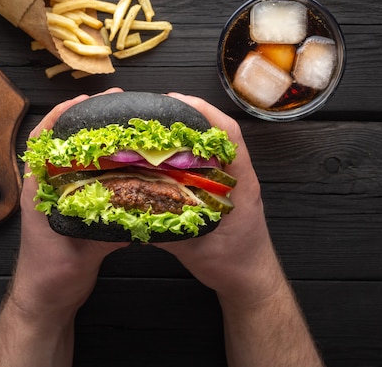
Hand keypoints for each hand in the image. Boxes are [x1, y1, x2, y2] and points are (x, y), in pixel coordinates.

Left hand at [10, 87, 128, 317]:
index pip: (42, 142)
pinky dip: (101, 165)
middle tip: (113, 106)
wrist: (44, 301)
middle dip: (83, 120)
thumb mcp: (80, 252)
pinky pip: (85, 178)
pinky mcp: (69, 210)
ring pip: (73, 159)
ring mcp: (56, 199)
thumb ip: (105, 232)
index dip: (60, 116)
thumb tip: (138, 211)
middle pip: (60, 143)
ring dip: (92, 140)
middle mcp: (45, 190)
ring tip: (120, 127)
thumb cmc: (50, 277)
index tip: (84, 101)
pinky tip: (123, 162)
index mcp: (38, 191)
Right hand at [154, 93, 283, 306]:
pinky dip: (187, 153)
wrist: (251, 281)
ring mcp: (232, 183)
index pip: (228, 133)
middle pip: (218, 132)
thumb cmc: (232, 264)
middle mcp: (237, 177)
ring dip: (188, 132)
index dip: (203, 111)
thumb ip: (164, 230)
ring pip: (212, 146)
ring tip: (157, 128)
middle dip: (190, 115)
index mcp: (240, 183)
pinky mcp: (223, 192)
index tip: (175, 100)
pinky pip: (206, 163)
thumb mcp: (195, 248)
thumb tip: (129, 213)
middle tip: (156, 111)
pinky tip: (165, 157)